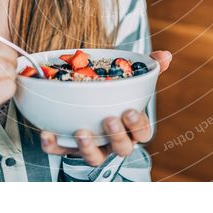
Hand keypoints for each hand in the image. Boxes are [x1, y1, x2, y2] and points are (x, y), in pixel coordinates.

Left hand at [39, 50, 171, 165]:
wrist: (87, 104)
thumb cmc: (114, 95)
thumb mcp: (130, 80)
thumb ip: (148, 68)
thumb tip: (165, 55)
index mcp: (132, 127)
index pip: (143, 132)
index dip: (138, 126)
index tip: (130, 111)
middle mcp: (114, 141)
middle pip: (123, 148)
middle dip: (117, 135)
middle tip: (109, 119)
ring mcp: (93, 147)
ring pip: (95, 157)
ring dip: (89, 147)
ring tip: (82, 131)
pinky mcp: (69, 147)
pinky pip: (61, 150)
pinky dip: (53, 145)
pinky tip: (47, 133)